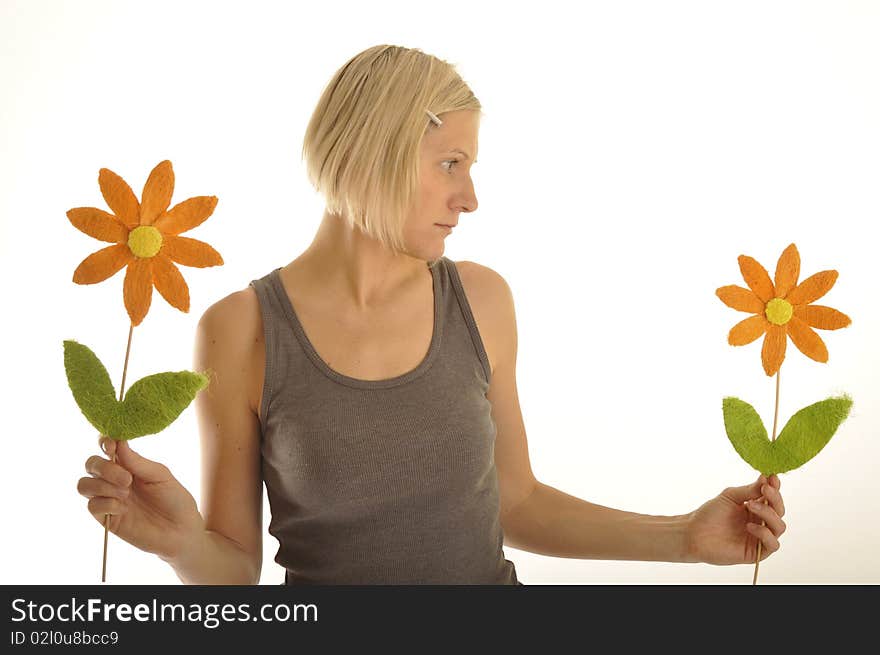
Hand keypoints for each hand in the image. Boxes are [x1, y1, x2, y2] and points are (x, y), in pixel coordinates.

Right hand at [77, 436, 204, 561]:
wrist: (180, 531)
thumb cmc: (174, 499)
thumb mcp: (160, 475)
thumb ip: (138, 462)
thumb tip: (119, 442)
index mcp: (129, 465)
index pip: (106, 447)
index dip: (103, 443)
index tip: (111, 446)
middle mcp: (115, 479)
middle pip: (91, 464)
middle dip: (105, 468)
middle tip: (127, 479)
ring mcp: (109, 498)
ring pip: (84, 484)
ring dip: (103, 485)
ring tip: (126, 493)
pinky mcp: (106, 518)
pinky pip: (92, 505)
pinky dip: (106, 503)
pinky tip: (123, 508)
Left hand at [683, 474, 785, 564]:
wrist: (694, 533)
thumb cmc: (710, 514)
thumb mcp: (730, 496)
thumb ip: (749, 490)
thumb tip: (767, 478)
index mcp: (755, 508)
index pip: (772, 498)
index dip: (775, 488)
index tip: (773, 477)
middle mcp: (760, 522)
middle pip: (779, 511)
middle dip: (774, 498)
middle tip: (764, 489)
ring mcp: (759, 537)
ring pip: (779, 527)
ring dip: (768, 514)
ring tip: (750, 505)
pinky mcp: (756, 552)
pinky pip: (773, 544)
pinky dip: (764, 533)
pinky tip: (749, 526)